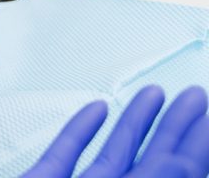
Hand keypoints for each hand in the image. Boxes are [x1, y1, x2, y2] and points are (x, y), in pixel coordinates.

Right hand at [25, 85, 208, 177]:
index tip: (208, 114)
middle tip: (197, 95)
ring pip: (114, 154)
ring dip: (137, 121)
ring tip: (157, 92)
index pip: (176, 173)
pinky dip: (82, 129)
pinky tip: (98, 107)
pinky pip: (66, 153)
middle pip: (153, 163)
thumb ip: (159, 176)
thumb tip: (186, 164)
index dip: (198, 145)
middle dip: (178, 127)